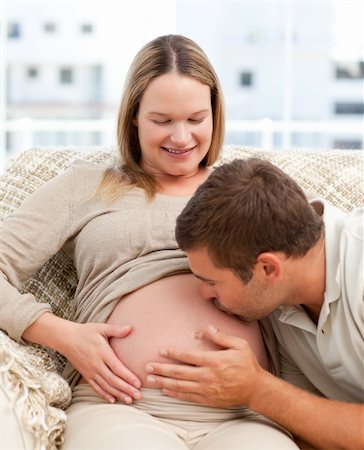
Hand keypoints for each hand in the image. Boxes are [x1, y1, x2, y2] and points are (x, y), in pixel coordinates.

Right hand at [60, 322, 141, 403]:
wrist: (67, 339)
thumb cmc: (86, 332)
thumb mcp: (101, 328)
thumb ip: (116, 329)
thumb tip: (130, 328)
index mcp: (102, 353)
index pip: (117, 368)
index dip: (128, 377)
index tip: (138, 383)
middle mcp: (96, 365)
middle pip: (113, 380)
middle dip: (127, 389)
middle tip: (139, 396)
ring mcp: (90, 371)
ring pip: (106, 386)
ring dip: (118, 394)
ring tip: (129, 400)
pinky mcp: (86, 375)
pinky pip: (96, 387)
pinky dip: (105, 395)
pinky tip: (113, 400)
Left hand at [145, 325, 264, 406]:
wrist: (255, 389)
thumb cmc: (247, 364)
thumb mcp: (239, 345)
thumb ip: (221, 336)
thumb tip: (206, 328)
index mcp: (213, 360)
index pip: (188, 356)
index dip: (173, 353)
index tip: (161, 351)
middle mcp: (207, 376)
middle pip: (179, 372)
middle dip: (161, 369)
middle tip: (147, 366)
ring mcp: (207, 389)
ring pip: (180, 386)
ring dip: (163, 382)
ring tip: (150, 379)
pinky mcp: (208, 400)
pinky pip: (188, 397)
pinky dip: (175, 394)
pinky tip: (165, 390)